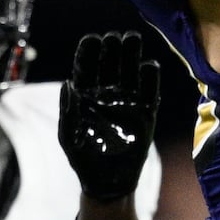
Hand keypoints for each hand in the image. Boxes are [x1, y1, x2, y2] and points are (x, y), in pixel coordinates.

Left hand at [59, 32, 159, 202]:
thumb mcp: (69, 136)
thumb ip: (69, 110)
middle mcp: (106, 94)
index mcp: (84, 96)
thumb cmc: (83, 158)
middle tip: (115, 37)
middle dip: (112, 48)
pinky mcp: (144, 113)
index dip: (88, 52)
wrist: (107, 182)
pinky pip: (149, 90)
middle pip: (109, 64)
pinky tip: (148, 65)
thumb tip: (69, 84)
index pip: (86, 67)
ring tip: (133, 39)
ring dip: (131, 55)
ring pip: (130, 71)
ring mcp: (126, 101)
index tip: (93, 39)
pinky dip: (150, 77)